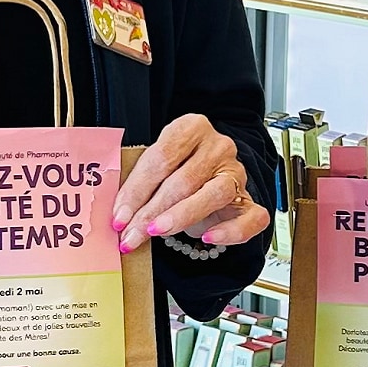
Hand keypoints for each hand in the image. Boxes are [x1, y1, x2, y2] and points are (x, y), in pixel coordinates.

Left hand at [110, 114, 269, 255]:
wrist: (206, 178)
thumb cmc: (175, 171)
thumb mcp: (155, 166)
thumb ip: (140, 182)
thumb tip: (118, 214)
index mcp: (192, 127)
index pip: (162, 157)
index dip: (137, 189)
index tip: (119, 216)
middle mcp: (219, 147)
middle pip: (183, 180)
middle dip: (151, 212)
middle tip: (130, 234)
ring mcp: (237, 173)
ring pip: (214, 195)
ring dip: (180, 218)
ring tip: (156, 233)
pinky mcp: (250, 200)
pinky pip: (249, 217)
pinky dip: (230, 231)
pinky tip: (209, 239)